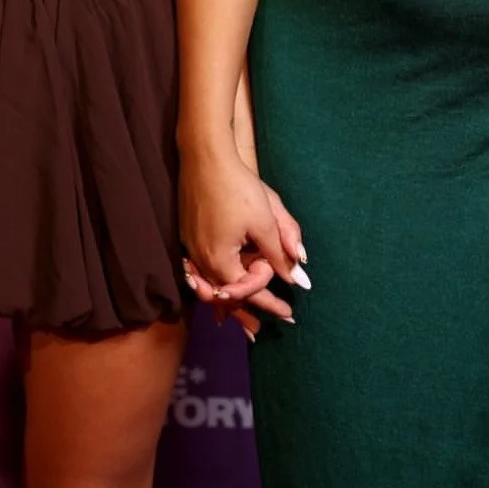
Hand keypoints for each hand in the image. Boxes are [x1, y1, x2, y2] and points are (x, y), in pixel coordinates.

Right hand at [179, 147, 308, 327]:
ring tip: (244, 328)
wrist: (205, 156)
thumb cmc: (238, 186)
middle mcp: (201, 261)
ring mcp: (192, 249)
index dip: (268, 293)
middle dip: (248, 313)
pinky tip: (219, 294)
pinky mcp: (189, 237)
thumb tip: (299, 279)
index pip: (247, 289)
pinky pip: (204, 272)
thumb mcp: (266, 220)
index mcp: (220, 260)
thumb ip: (281, 252)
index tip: (289, 298)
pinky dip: (216, 286)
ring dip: (231, 304)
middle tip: (266, 330)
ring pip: (213, 286)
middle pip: (226, 296)